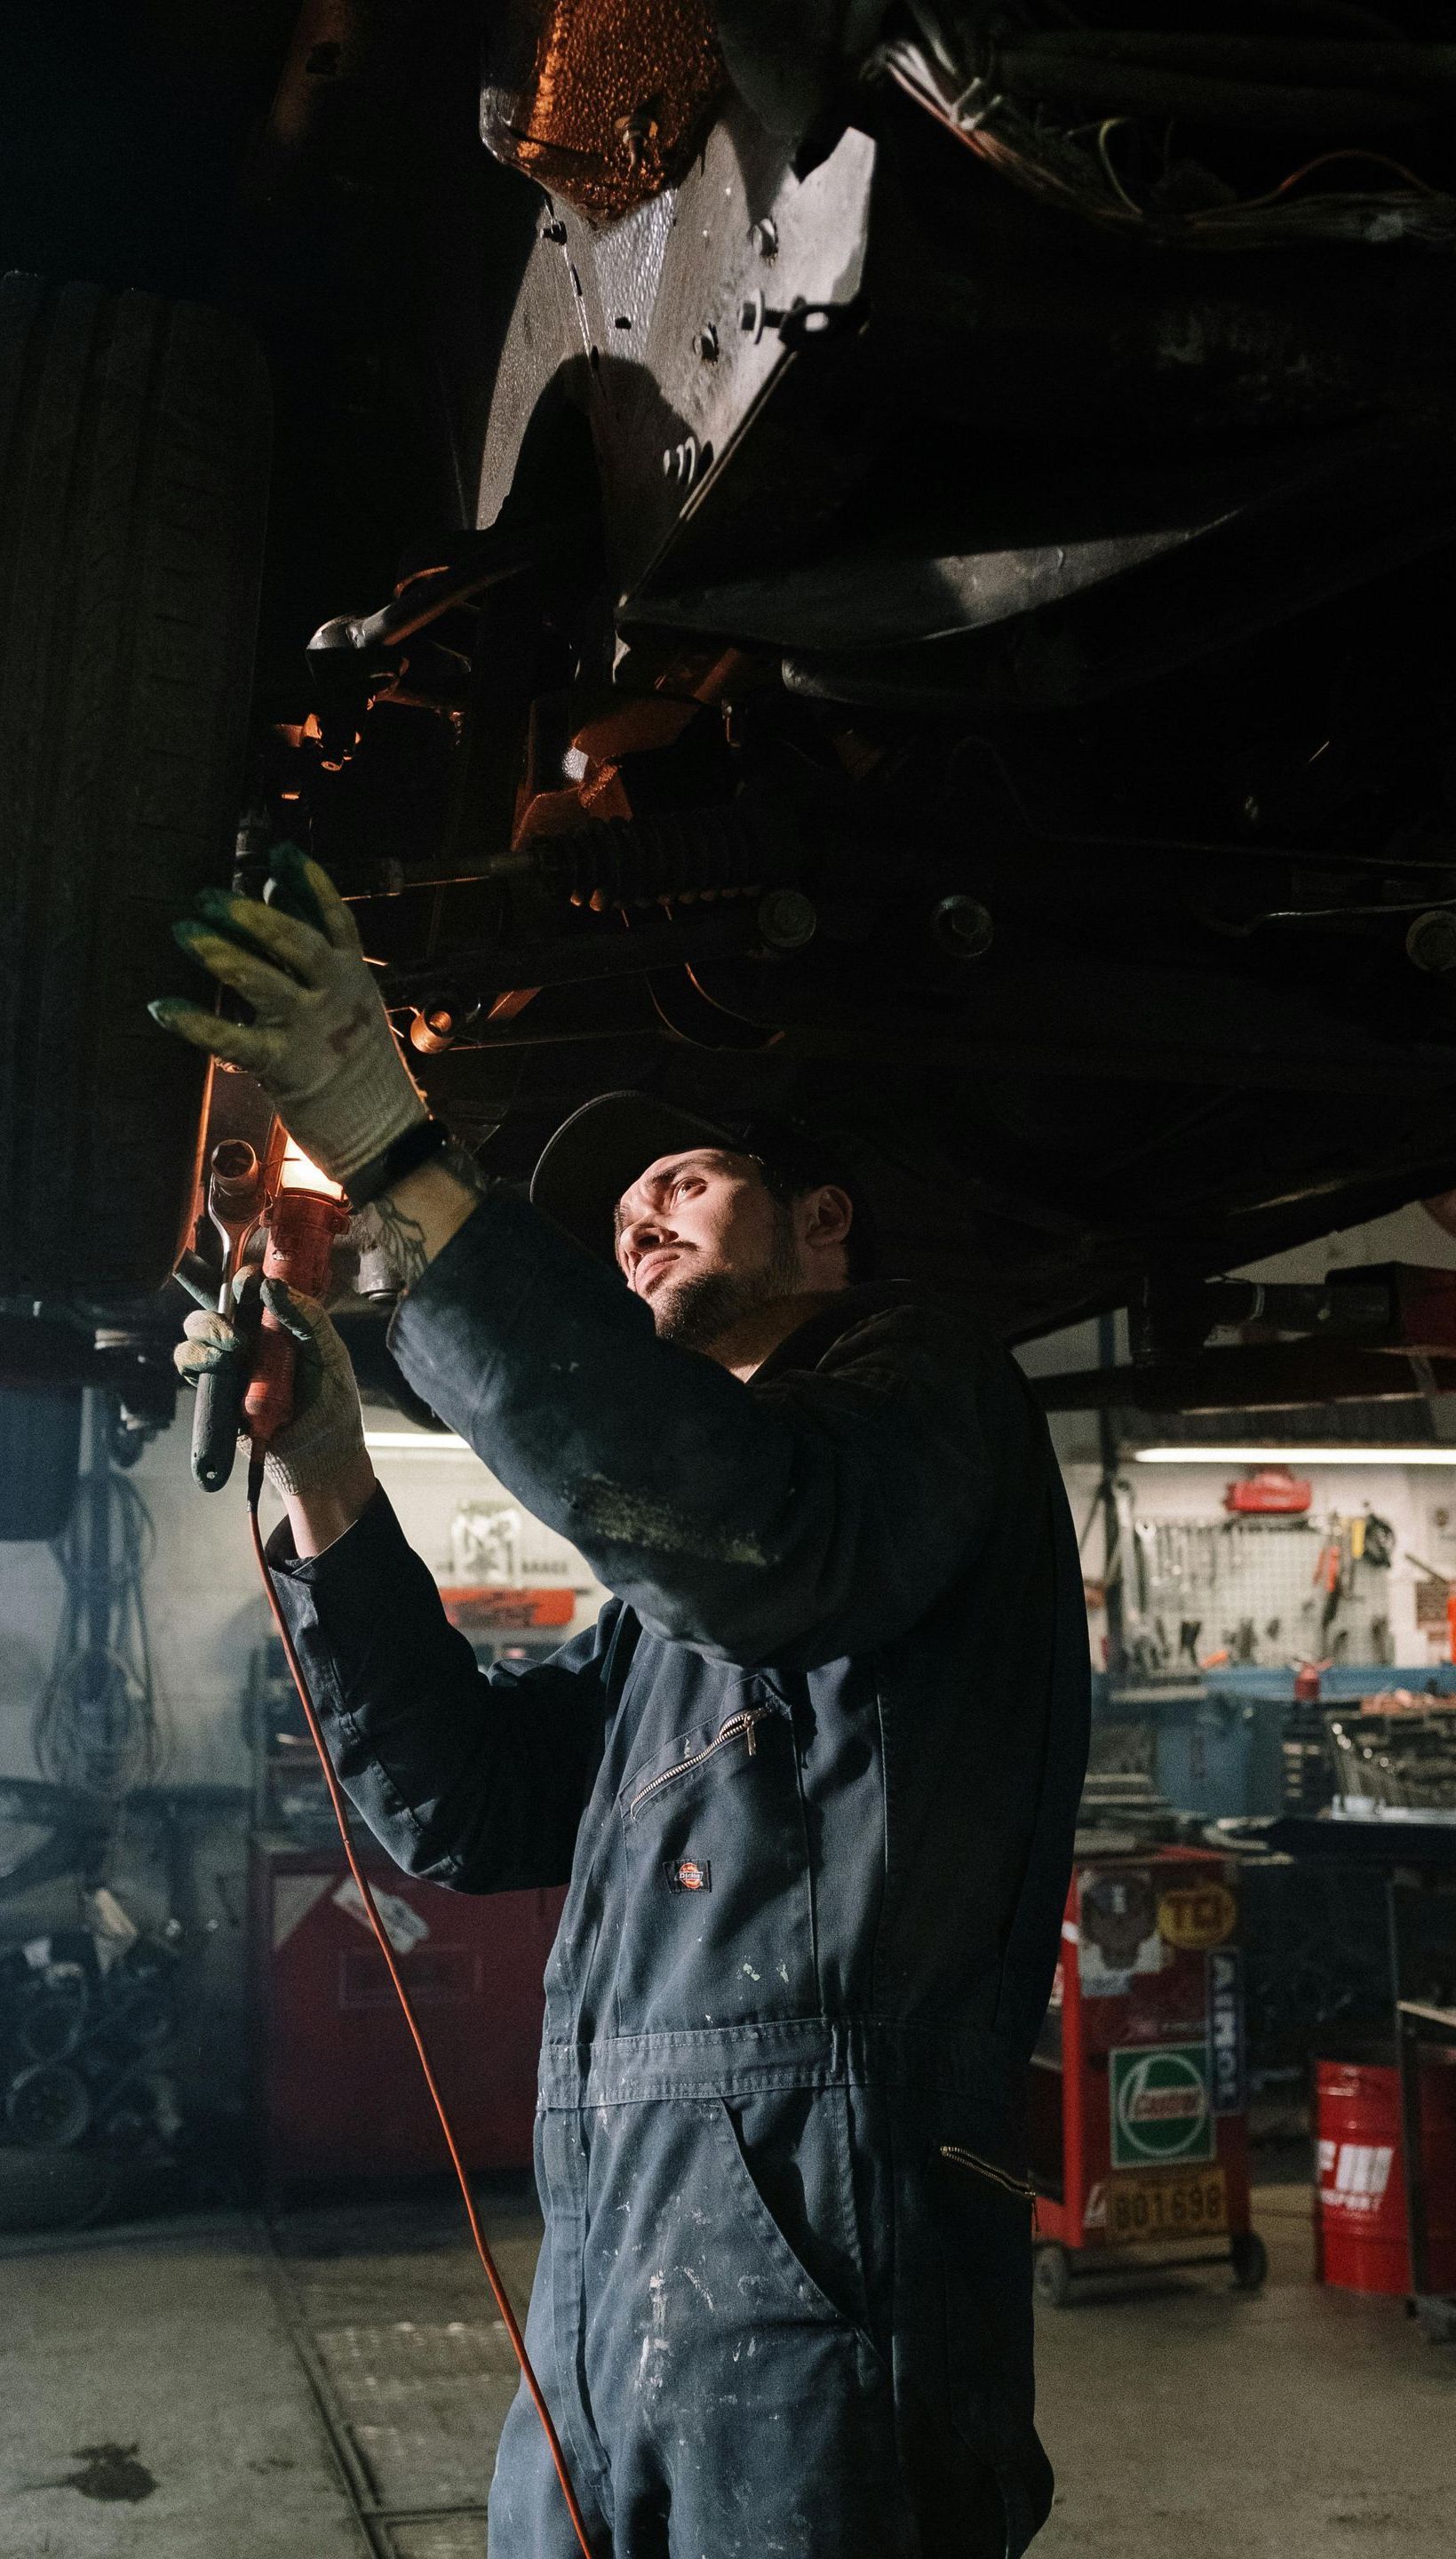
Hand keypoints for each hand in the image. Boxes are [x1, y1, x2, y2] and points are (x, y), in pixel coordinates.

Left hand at [149, 844, 425, 1190]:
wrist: (382, 1131)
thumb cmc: (357, 1061)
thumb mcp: (349, 999)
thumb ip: (313, 949)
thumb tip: (274, 892)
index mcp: (354, 974)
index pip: (335, 918)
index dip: (308, 882)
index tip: (279, 851)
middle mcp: (336, 995)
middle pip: (295, 941)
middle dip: (248, 915)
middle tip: (207, 896)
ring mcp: (311, 1030)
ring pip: (262, 981)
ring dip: (219, 954)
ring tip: (183, 931)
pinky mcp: (285, 1067)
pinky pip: (232, 1039)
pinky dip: (194, 1022)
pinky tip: (162, 1007)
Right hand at [176, 1277, 365, 1500]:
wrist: (320, 1455)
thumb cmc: (331, 1401)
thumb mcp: (329, 1352)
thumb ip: (308, 1317)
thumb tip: (272, 1287)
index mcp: (277, 1321)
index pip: (251, 1286)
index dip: (244, 1278)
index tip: (250, 1285)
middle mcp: (249, 1336)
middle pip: (214, 1303)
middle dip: (217, 1308)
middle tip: (237, 1330)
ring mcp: (230, 1362)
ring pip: (195, 1331)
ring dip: (206, 1334)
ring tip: (231, 1353)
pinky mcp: (216, 1389)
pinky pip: (189, 1365)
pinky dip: (196, 1360)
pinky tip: (219, 1367)